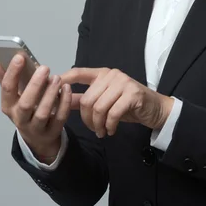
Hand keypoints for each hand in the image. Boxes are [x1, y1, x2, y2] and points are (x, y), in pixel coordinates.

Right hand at [0, 54, 71, 157]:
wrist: (38, 138)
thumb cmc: (25, 110)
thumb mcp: (14, 97)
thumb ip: (6, 78)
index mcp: (8, 106)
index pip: (7, 89)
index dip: (12, 73)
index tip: (20, 57)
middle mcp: (20, 119)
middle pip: (25, 104)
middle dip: (35, 85)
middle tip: (45, 68)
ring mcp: (36, 128)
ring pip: (42, 113)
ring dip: (50, 94)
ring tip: (56, 78)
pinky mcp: (52, 131)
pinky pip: (59, 117)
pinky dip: (64, 103)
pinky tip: (67, 88)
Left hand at [60, 67, 174, 137]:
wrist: (154, 109)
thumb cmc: (127, 105)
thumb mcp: (103, 101)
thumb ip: (83, 99)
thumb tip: (58, 100)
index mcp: (102, 74)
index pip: (78, 73)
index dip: (64, 80)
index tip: (51, 92)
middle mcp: (111, 75)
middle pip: (87, 99)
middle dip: (86, 119)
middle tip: (93, 129)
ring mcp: (123, 83)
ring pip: (98, 107)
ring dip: (98, 125)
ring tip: (102, 132)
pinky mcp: (132, 94)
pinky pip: (112, 114)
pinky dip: (109, 126)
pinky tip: (111, 131)